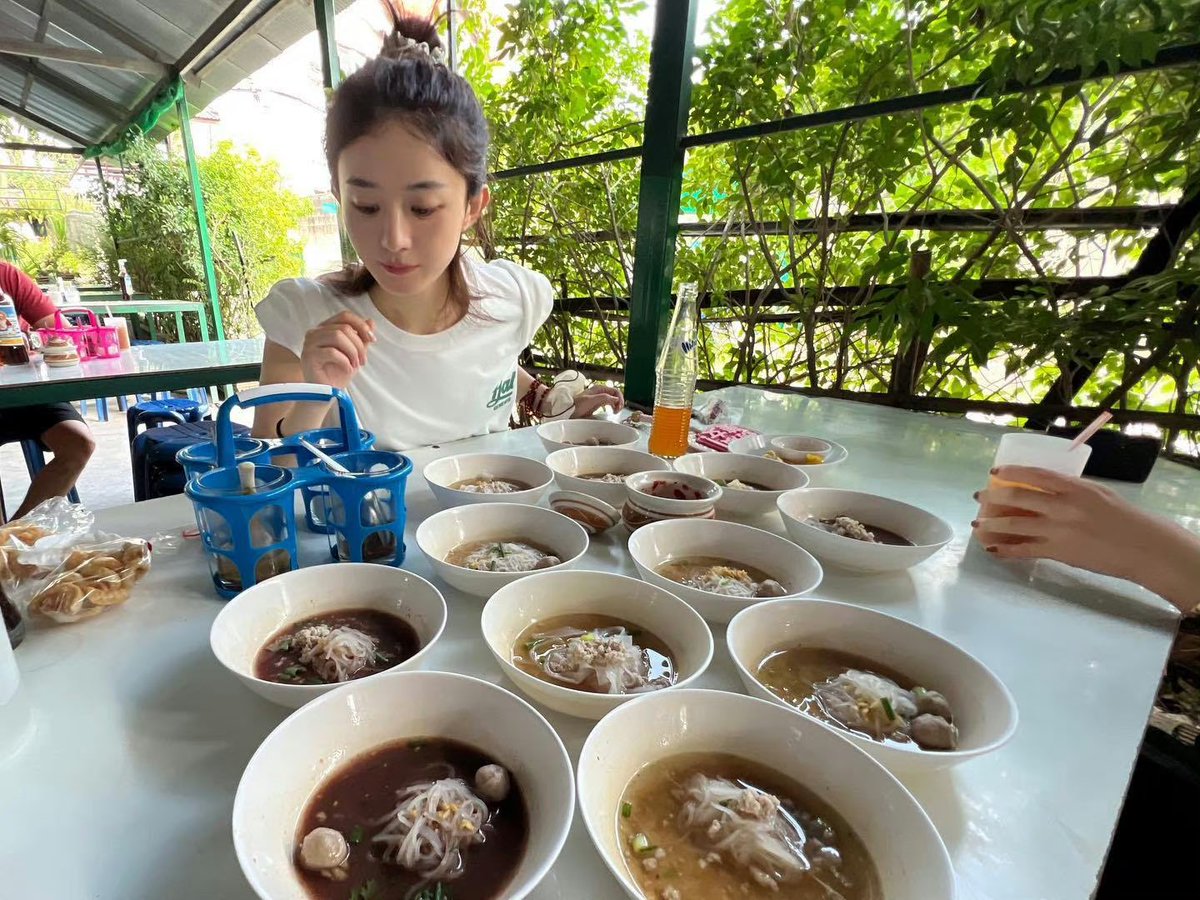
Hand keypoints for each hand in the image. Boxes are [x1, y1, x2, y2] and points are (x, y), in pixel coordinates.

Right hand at [300, 311, 375, 389]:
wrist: (327, 393)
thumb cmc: (338, 373)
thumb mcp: (355, 353)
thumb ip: (361, 337)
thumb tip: (371, 321)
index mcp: (325, 328)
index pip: (344, 316)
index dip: (361, 325)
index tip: (372, 339)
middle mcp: (315, 332)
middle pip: (343, 328)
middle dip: (358, 344)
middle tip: (363, 361)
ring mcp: (310, 343)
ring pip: (337, 336)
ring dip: (352, 352)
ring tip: (356, 365)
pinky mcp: (308, 356)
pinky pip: (331, 352)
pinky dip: (344, 361)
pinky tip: (348, 369)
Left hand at [569, 383, 623, 418]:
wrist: (568, 411)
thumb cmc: (577, 405)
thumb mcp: (591, 401)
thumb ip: (604, 398)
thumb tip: (616, 399)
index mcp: (599, 388)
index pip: (616, 391)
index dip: (620, 399)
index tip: (619, 408)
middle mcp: (600, 392)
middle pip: (615, 395)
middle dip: (619, 402)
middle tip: (617, 411)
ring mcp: (598, 398)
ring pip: (612, 399)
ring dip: (616, 405)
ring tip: (615, 412)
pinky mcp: (596, 404)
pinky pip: (608, 403)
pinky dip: (612, 407)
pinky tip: (611, 411)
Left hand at [974, 465, 1199, 612]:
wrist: (1141, 547)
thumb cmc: (1122, 517)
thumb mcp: (1097, 493)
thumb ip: (1070, 489)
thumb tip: (1044, 488)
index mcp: (1073, 488)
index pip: (1034, 475)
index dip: (1011, 472)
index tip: (995, 473)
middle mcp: (1062, 507)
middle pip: (1017, 498)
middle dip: (992, 497)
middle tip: (979, 497)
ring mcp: (1057, 530)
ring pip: (1015, 524)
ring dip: (992, 524)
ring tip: (978, 524)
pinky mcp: (1058, 552)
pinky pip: (1024, 549)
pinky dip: (1006, 549)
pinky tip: (993, 549)